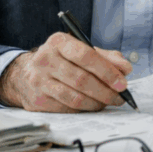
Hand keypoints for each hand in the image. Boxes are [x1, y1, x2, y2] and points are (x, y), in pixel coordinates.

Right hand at [0, 33, 132, 111]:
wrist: (27, 73)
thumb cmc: (61, 60)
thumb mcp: (80, 50)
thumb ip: (105, 57)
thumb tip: (125, 68)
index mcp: (58, 41)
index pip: (85, 55)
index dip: (107, 70)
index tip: (123, 82)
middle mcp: (45, 59)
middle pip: (81, 79)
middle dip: (105, 90)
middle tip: (120, 97)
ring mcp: (38, 81)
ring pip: (74, 97)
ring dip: (97, 103)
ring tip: (110, 102)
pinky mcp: (37, 100)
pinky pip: (67, 108)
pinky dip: (85, 109)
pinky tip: (93, 106)